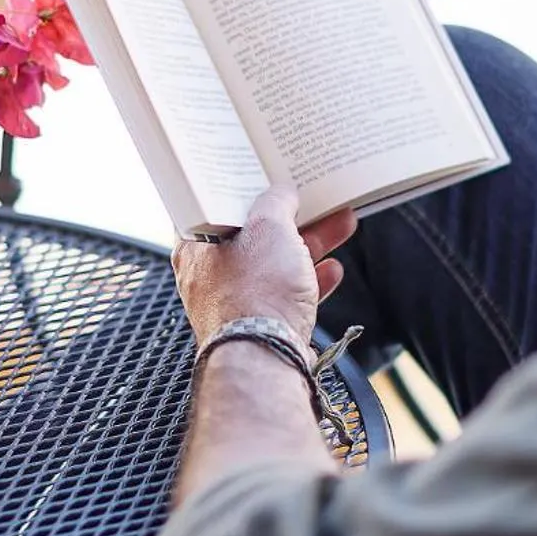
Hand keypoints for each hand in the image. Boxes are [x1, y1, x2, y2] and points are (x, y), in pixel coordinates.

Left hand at [171, 186, 357, 346]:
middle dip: (293, 218)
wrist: (265, 357)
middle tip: (318, 201)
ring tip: (341, 225)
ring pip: (274, 265)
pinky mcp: (258, 326)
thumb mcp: (268, 226)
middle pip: (254, 235)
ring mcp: (233, 303)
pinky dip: (309, 282)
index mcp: (195, 244)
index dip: (247, 189)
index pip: (218, 206)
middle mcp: (208, 275)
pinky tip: (332, 271)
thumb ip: (275, 201)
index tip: (271, 178)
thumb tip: (282, 192)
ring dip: (310, 245)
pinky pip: (285, 296)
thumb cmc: (254, 291)